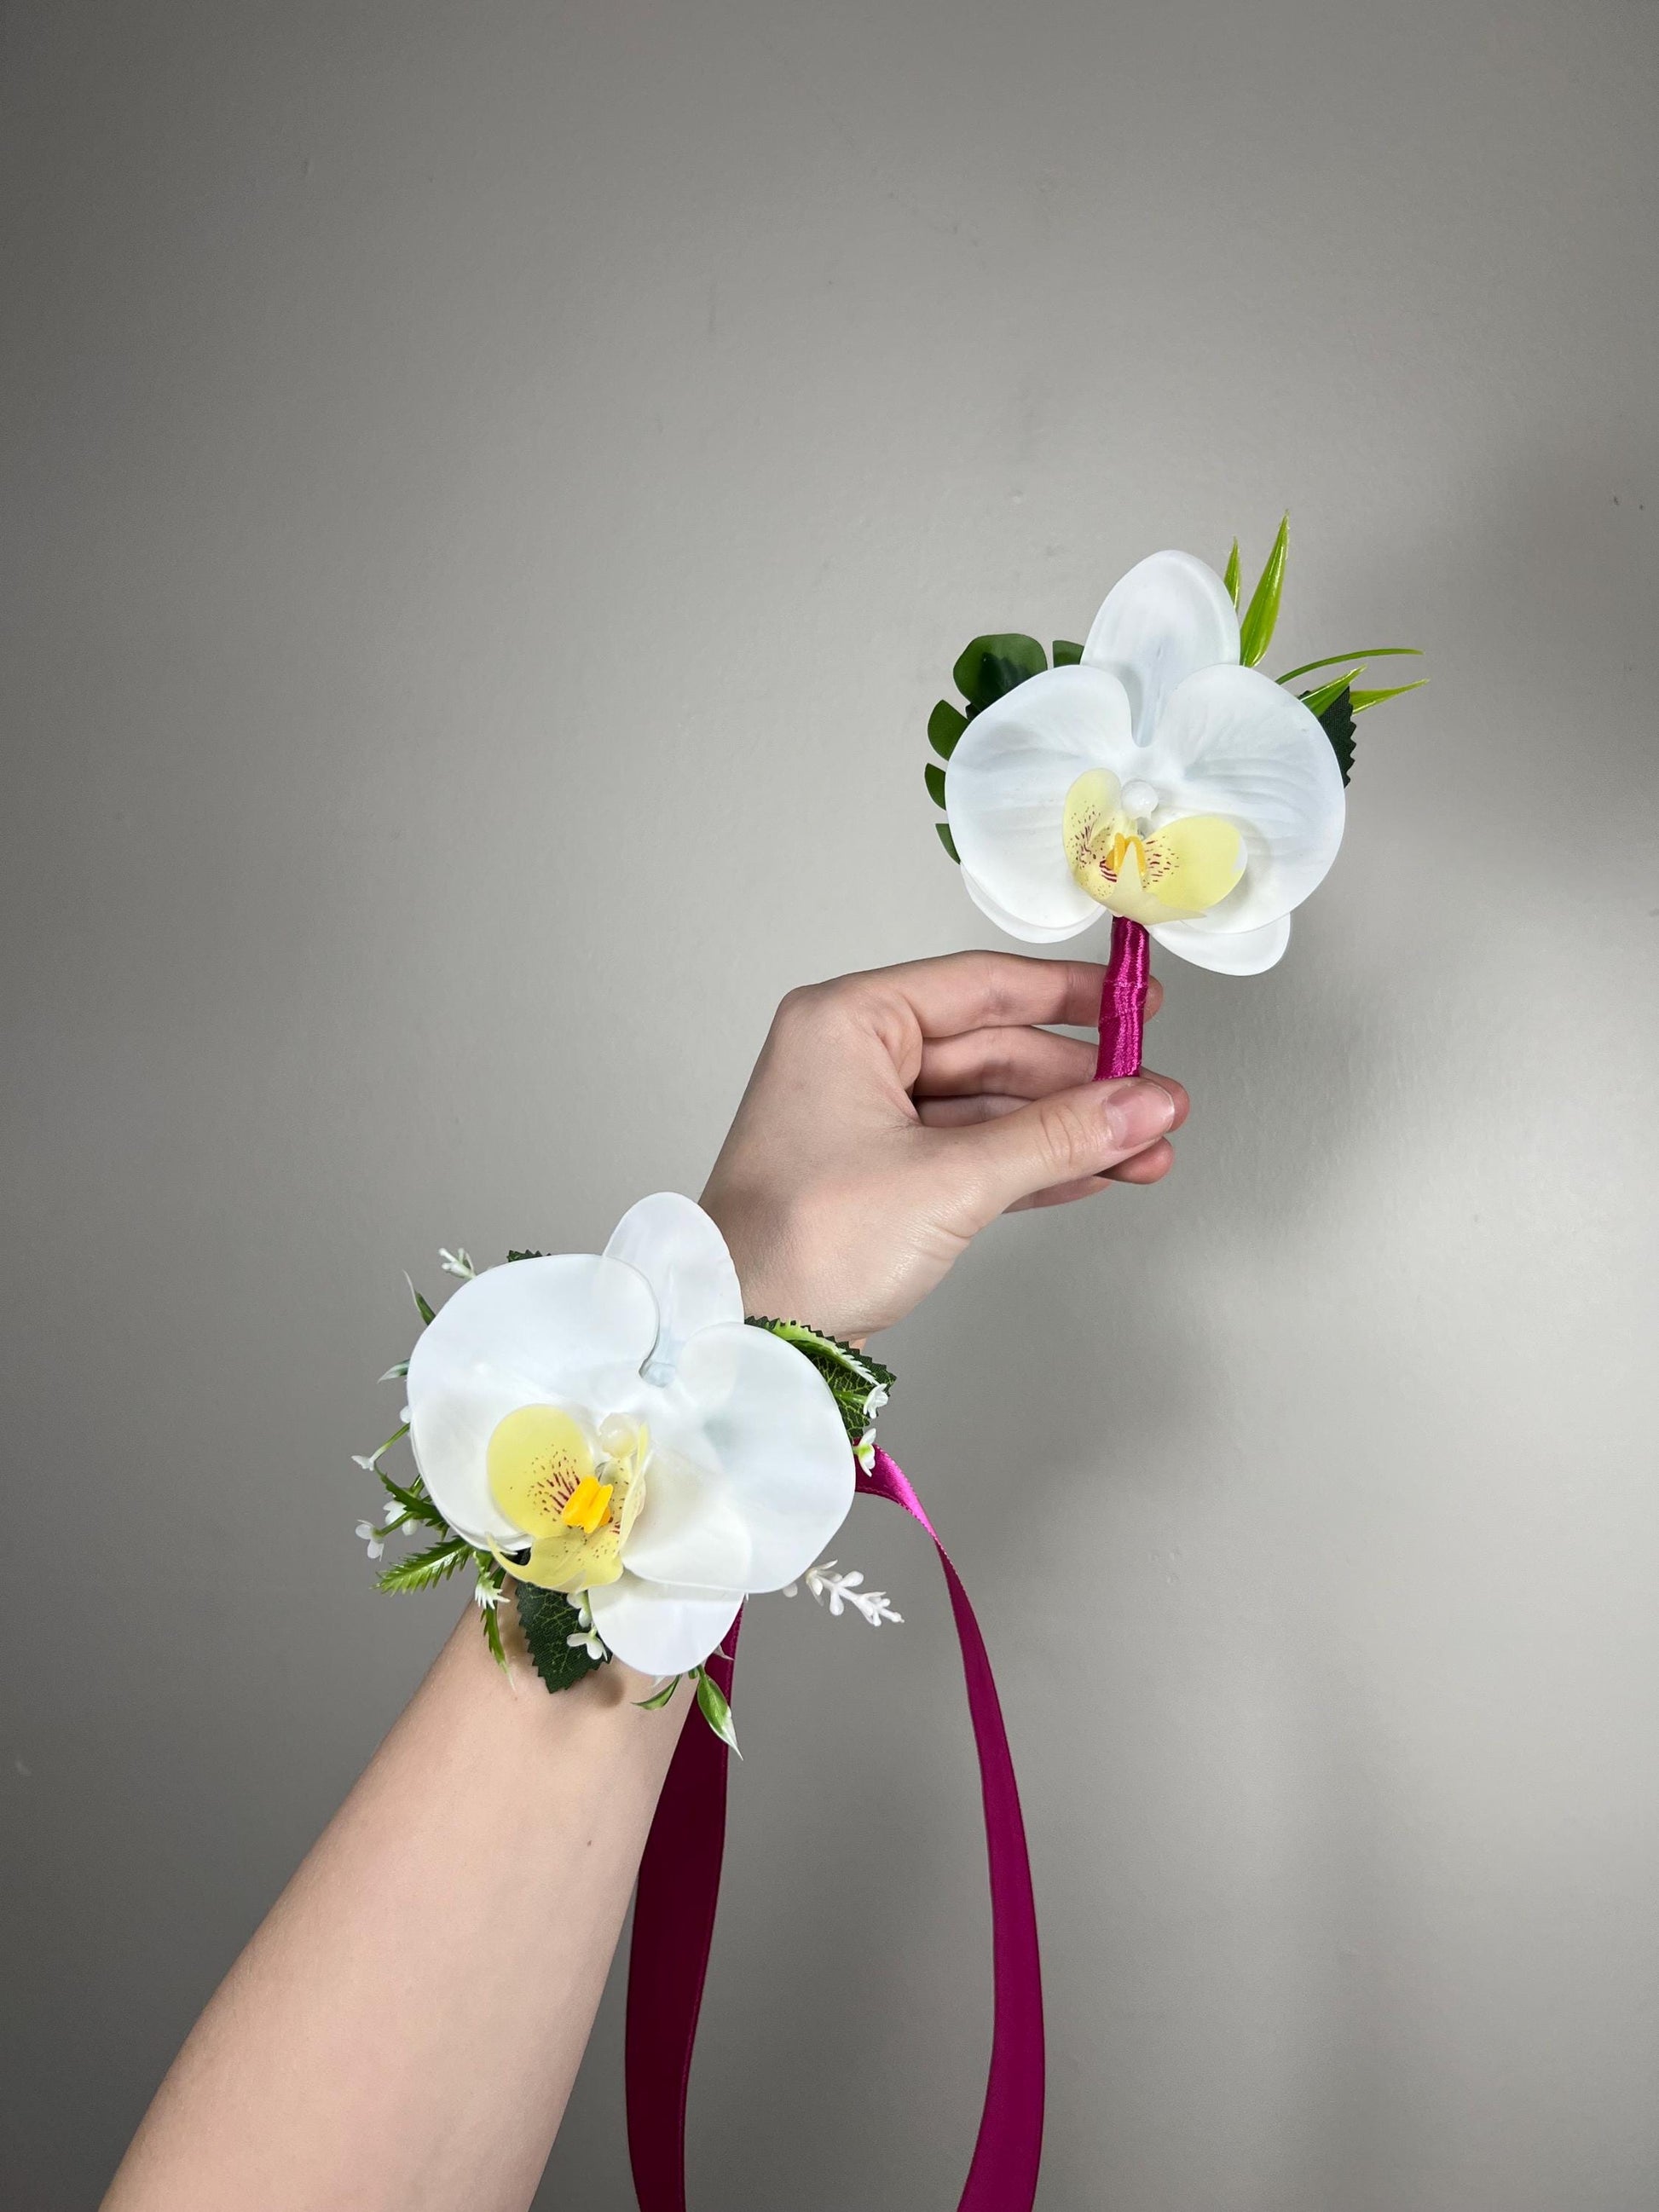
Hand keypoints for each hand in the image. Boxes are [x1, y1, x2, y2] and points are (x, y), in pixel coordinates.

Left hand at [701, 951, 1187, 1340]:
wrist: (744, 1337)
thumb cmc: (802, 1245)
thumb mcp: (949, 1180)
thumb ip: (1056, 1138)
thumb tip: (1140, 1104)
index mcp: (846, 1023)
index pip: (979, 986)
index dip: (1068, 996)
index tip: (1134, 1004)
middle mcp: (852, 1059)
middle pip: (993, 1050)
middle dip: (1081, 1084)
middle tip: (1156, 1101)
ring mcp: (865, 1120)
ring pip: (990, 1108)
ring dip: (1067, 1132)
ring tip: (1146, 1149)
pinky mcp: (880, 1177)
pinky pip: (973, 1153)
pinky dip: (1032, 1166)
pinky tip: (1096, 1173)